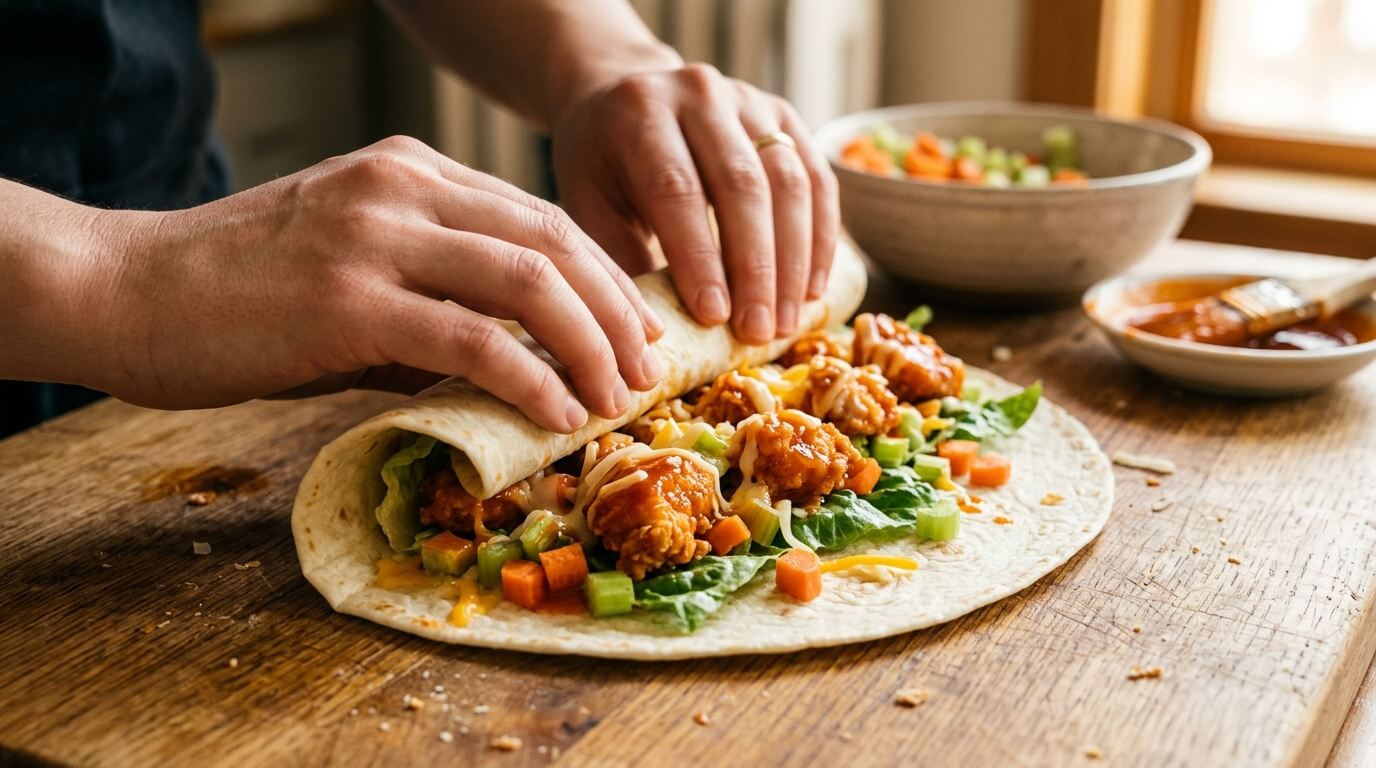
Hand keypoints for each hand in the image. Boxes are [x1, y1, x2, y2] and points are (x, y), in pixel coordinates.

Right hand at [79, 137, 664, 431]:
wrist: (124, 290)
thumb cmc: (235, 292)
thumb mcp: (350, 269)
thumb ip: (431, 301)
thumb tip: (509, 365)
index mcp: (410, 172)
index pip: (539, 218)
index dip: (603, 277)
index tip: (635, 330)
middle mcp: (403, 187)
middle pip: (552, 241)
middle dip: (616, 311)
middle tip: (645, 370)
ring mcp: (376, 236)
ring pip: (526, 280)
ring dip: (589, 344)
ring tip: (618, 397)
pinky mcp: (347, 299)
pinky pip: (470, 337)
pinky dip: (529, 378)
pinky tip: (557, 414)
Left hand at [550, 63, 839, 344]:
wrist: (627, 99)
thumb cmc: (604, 166)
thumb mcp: (589, 203)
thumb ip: (619, 257)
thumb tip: (658, 332)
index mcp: (641, 113)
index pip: (678, 188)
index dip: (699, 256)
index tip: (714, 316)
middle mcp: (700, 94)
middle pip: (741, 185)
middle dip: (755, 268)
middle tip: (759, 332)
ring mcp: (750, 100)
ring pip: (788, 182)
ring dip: (794, 261)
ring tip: (787, 323)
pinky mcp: (785, 117)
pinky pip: (817, 180)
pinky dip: (821, 239)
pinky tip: (813, 290)